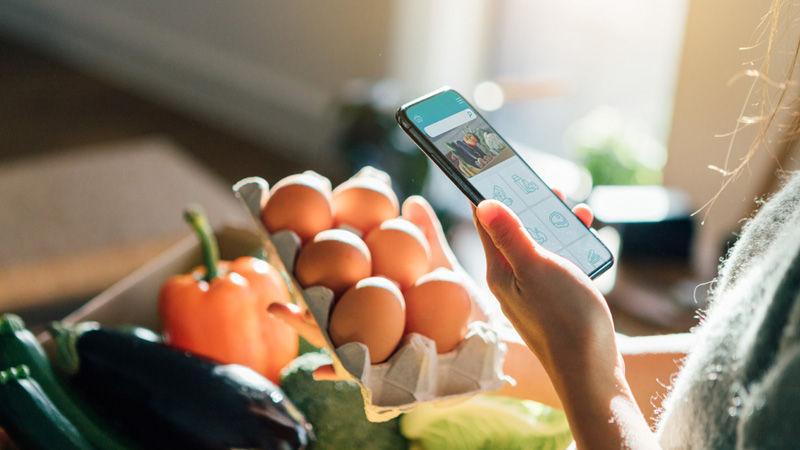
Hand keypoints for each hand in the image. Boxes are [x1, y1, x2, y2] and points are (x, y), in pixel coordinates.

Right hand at [268, 194, 480, 379]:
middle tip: (271, 267)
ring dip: (306, 325)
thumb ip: (426, 236)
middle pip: (323, 306)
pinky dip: (338, 370)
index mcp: (374, 293)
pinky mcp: (388, 374)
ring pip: (331, 337)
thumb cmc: (463, 304)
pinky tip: (319, 370)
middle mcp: (367, 321)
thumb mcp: (442, 267)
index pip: (338, 272)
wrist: (491, 342)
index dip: (311, 256)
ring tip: (282, 312)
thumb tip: (411, 201)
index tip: (288, 236)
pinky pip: (358, 373)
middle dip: (296, 292)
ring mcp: (373, 348)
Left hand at [472, 198, 614, 371]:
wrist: (592, 369)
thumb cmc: (564, 318)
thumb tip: (482, 203)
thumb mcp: (535, 267)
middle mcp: (512, 277)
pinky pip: (558, 261)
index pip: (485, 221)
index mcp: (499, 269)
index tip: (495, 168)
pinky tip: (587, 236)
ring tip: (576, 209)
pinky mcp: (555, 297)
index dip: (489, 191)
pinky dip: (571, 246)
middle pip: (515, 228)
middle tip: (549, 187)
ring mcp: (534, 287)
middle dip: (531, 205)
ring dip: (557, 223)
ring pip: (541, 243)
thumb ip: (510, 235)